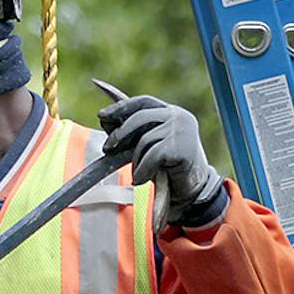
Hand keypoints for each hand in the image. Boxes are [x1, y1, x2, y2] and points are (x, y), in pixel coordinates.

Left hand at [99, 93, 222, 221]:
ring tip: (139, 175)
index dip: (120, 107)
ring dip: (136, 161)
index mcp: (171, 112)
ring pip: (144, 140)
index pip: (143, 102)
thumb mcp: (149, 146)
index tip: (101, 115)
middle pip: (140, 117)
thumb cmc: (167, 169)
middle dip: (120, 133)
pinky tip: (142, 181)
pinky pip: (151, 156)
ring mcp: (181, 130)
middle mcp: (178, 116)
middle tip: (107, 149)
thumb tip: (104, 118)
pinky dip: (142, 171)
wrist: (192, 191)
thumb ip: (134, 132)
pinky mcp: (182, 147)